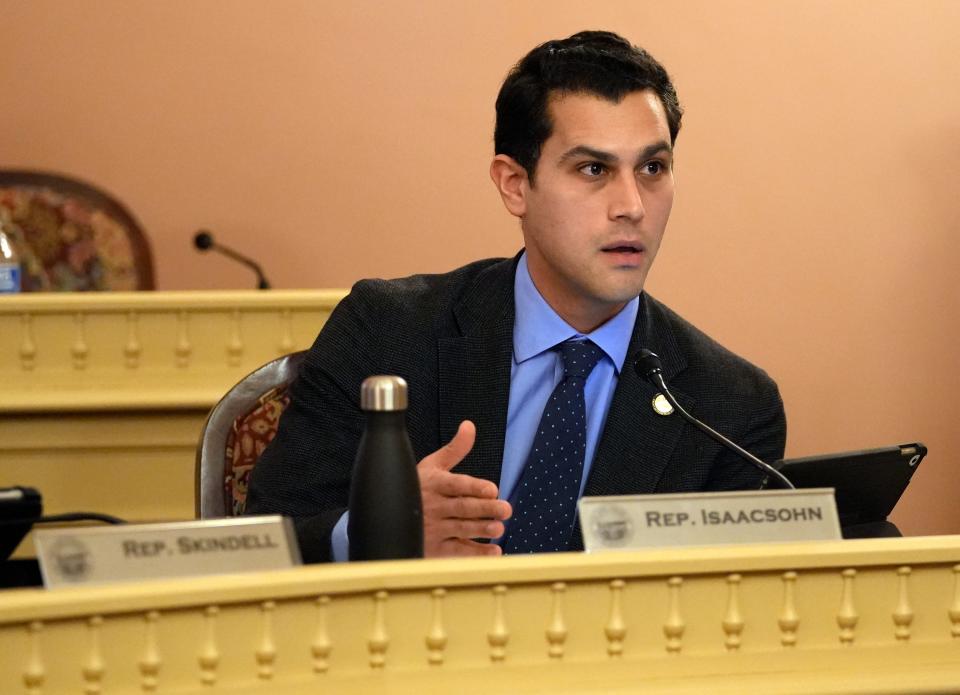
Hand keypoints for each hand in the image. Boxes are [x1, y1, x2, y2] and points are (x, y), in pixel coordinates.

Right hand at [418, 420, 511, 556]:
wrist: (386, 516)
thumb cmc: (417, 486)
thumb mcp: (432, 465)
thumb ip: (455, 449)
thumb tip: (469, 425)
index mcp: (434, 483)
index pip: (455, 484)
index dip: (473, 487)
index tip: (492, 489)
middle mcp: (433, 506)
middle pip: (462, 508)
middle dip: (485, 509)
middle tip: (505, 509)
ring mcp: (433, 528)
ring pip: (460, 529)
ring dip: (481, 530)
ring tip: (499, 529)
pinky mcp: (434, 548)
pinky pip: (457, 552)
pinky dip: (476, 553)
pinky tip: (494, 551)